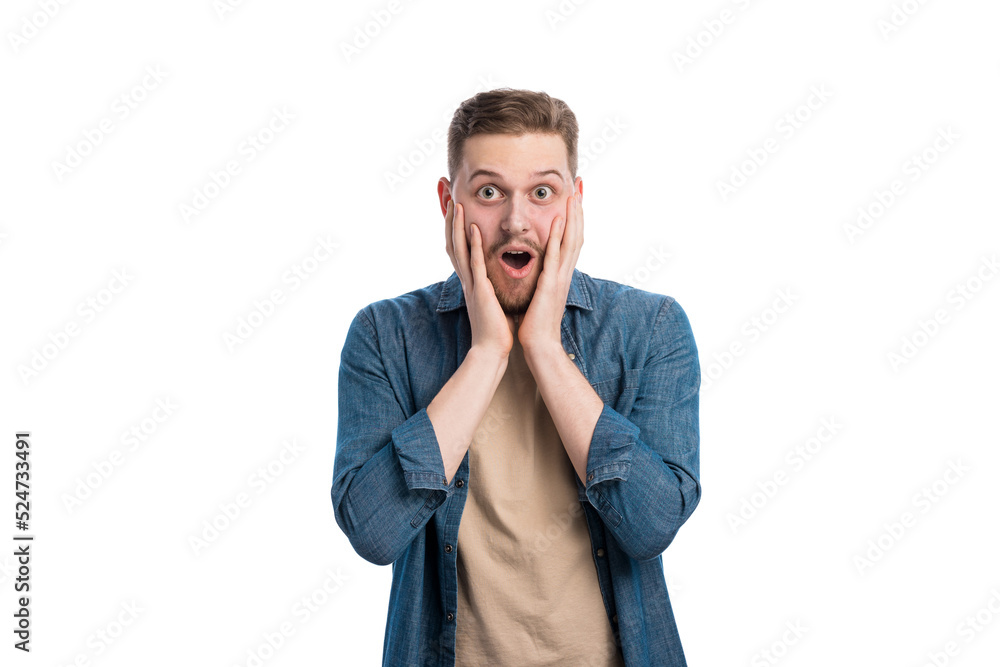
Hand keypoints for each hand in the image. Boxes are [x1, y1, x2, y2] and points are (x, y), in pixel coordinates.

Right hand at [444, 200, 513, 357]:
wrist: (493, 350)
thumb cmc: (496, 329)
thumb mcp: (492, 301)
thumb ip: (490, 286)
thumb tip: (496, 277)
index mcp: (471, 281)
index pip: (459, 249)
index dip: (454, 228)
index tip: (453, 208)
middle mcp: (467, 279)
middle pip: (453, 243)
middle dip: (449, 220)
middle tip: (446, 198)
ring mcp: (471, 284)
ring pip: (460, 249)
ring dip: (457, 227)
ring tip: (456, 205)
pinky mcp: (480, 291)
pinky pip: (475, 264)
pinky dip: (473, 245)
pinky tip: (473, 228)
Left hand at [518, 192, 583, 352]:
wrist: (539, 345)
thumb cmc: (537, 322)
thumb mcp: (542, 294)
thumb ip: (544, 278)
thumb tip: (542, 269)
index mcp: (561, 274)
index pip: (571, 240)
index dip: (575, 218)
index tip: (575, 197)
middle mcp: (564, 273)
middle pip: (577, 235)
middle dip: (578, 210)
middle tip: (579, 186)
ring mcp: (559, 278)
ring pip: (570, 242)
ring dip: (572, 217)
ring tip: (573, 195)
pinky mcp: (550, 285)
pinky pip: (554, 257)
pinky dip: (556, 238)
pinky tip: (557, 221)